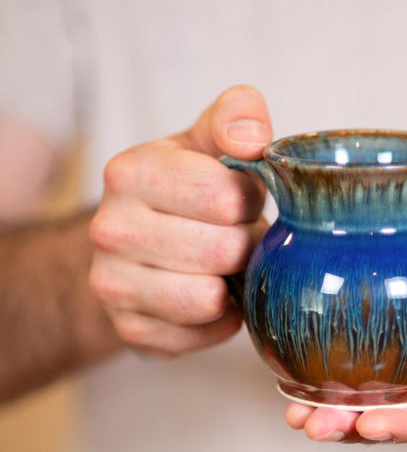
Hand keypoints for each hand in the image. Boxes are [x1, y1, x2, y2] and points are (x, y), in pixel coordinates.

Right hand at [88, 86, 272, 356]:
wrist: (143, 240)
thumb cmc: (190, 186)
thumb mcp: (210, 139)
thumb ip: (236, 117)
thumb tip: (253, 138)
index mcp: (130, 172)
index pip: (224, 197)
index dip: (249, 200)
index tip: (239, 197)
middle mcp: (109, 229)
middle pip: (223, 250)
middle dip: (245, 244)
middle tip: (236, 235)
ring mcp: (112, 285)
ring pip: (209, 299)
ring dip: (233, 284)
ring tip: (222, 265)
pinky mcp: (130, 330)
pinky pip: (203, 334)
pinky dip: (221, 319)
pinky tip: (210, 293)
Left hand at [286, 203, 406, 442]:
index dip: (406, 427)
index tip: (368, 426)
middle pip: (396, 413)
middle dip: (353, 426)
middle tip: (311, 426)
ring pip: (371, 389)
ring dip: (333, 406)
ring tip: (293, 412)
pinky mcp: (392, 316)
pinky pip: (359, 347)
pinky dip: (327, 361)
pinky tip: (295, 363)